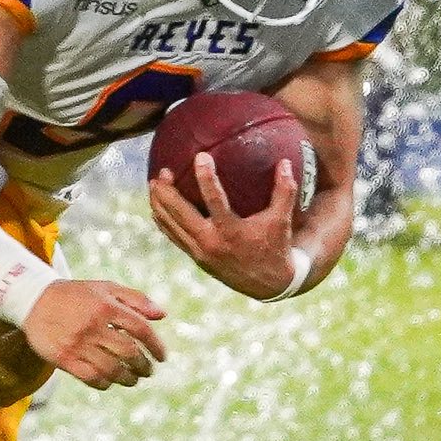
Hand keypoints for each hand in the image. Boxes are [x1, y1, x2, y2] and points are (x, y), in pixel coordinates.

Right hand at [18, 278, 166, 389]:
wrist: (34, 300)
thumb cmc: (76, 295)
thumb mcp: (105, 288)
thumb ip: (136, 299)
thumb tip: (163, 315)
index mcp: (106, 306)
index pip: (141, 329)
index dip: (156, 346)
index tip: (162, 357)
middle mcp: (92, 325)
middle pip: (129, 352)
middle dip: (144, 366)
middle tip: (147, 371)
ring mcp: (77, 343)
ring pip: (112, 369)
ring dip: (128, 378)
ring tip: (133, 379)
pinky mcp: (63, 358)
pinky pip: (91, 378)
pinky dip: (105, 383)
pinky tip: (110, 381)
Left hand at [149, 153, 301, 298]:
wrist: (269, 284)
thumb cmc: (276, 246)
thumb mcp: (282, 220)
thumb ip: (285, 191)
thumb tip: (286, 161)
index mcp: (232, 232)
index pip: (214, 201)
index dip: (206, 178)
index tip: (200, 156)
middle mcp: (211, 243)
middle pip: (180, 214)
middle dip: (167, 193)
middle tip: (161, 171)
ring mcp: (200, 252)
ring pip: (171, 226)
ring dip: (159, 205)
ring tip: (154, 184)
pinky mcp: (196, 257)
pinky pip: (173, 237)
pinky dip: (163, 222)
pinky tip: (157, 207)